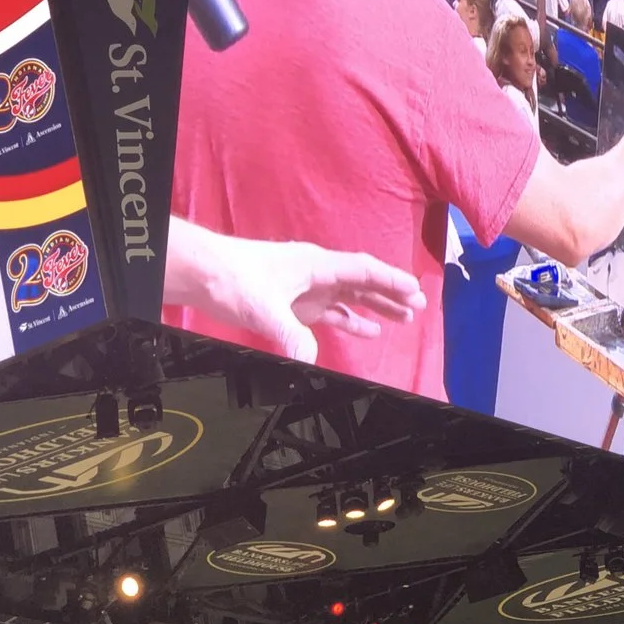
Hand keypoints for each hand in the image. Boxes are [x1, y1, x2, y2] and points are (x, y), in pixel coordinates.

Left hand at [191, 232, 426, 363]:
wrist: (203, 275)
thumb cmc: (232, 278)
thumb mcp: (262, 307)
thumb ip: (289, 333)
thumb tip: (308, 360)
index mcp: (316, 264)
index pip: (362, 270)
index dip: (390, 280)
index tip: (415, 289)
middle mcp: (317, 274)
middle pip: (363, 283)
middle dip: (391, 293)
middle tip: (420, 306)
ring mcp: (307, 289)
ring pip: (351, 297)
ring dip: (377, 307)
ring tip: (404, 319)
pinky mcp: (295, 304)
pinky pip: (332, 312)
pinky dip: (352, 321)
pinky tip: (369, 332)